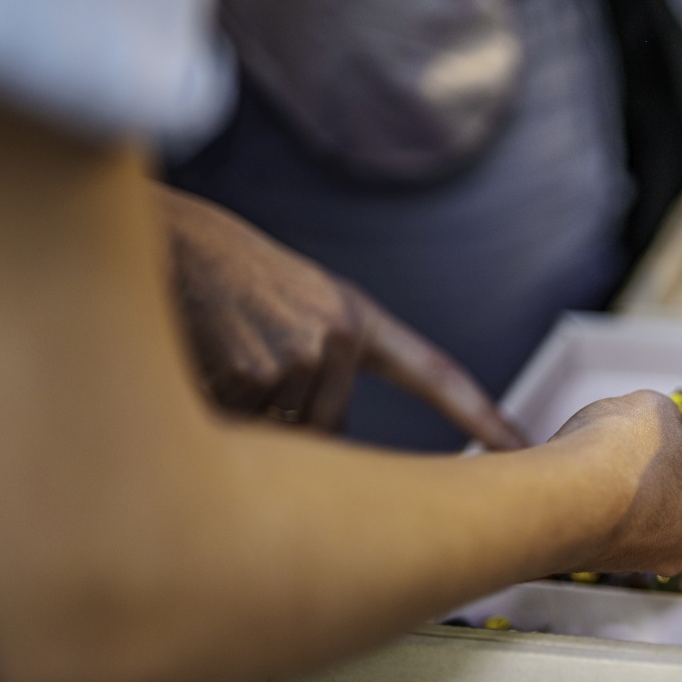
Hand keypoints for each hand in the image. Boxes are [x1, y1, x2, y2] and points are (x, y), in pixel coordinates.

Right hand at [158, 187, 526, 449]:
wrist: (162, 236)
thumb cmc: (220, 274)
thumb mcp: (292, 302)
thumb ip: (322, 360)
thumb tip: (321, 438)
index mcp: (356, 317)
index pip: (433, 373)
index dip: (479, 414)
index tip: (520, 445)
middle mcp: (340, 336)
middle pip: (329, 431)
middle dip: (286, 426)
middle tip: (244, 369)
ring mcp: (301, 354)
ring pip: (275, 433)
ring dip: (237, 414)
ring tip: (213, 352)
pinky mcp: (256, 371)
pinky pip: (235, 426)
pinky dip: (209, 409)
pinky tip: (195, 358)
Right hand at [550, 391, 681, 574]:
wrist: (555, 500)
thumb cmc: (617, 461)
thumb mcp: (657, 410)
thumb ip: (672, 419)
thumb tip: (666, 427)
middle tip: (671, 420)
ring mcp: (641, 556)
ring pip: (656, 508)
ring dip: (649, 471)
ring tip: (629, 435)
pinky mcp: (601, 556)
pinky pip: (619, 517)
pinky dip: (616, 489)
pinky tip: (600, 461)